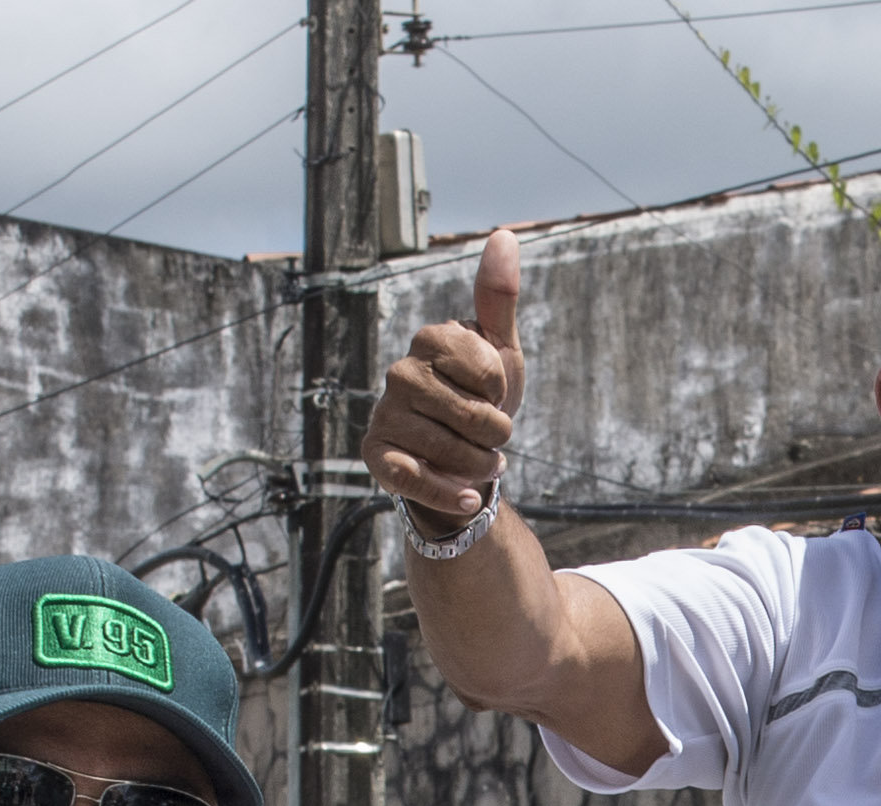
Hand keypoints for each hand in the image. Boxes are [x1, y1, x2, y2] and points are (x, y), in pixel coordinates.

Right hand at [367, 229, 526, 526]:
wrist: (462, 462)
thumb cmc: (480, 401)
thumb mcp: (499, 351)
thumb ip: (499, 298)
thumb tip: (504, 235)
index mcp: (430, 340)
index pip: (491, 371)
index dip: (503, 392)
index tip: (492, 393)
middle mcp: (400, 372)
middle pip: (478, 418)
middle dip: (497, 437)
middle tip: (488, 436)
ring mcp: (385, 415)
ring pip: (456, 452)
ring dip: (482, 466)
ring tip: (477, 461)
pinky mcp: (377, 456)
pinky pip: (419, 480)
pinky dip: (453, 494)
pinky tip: (467, 494)